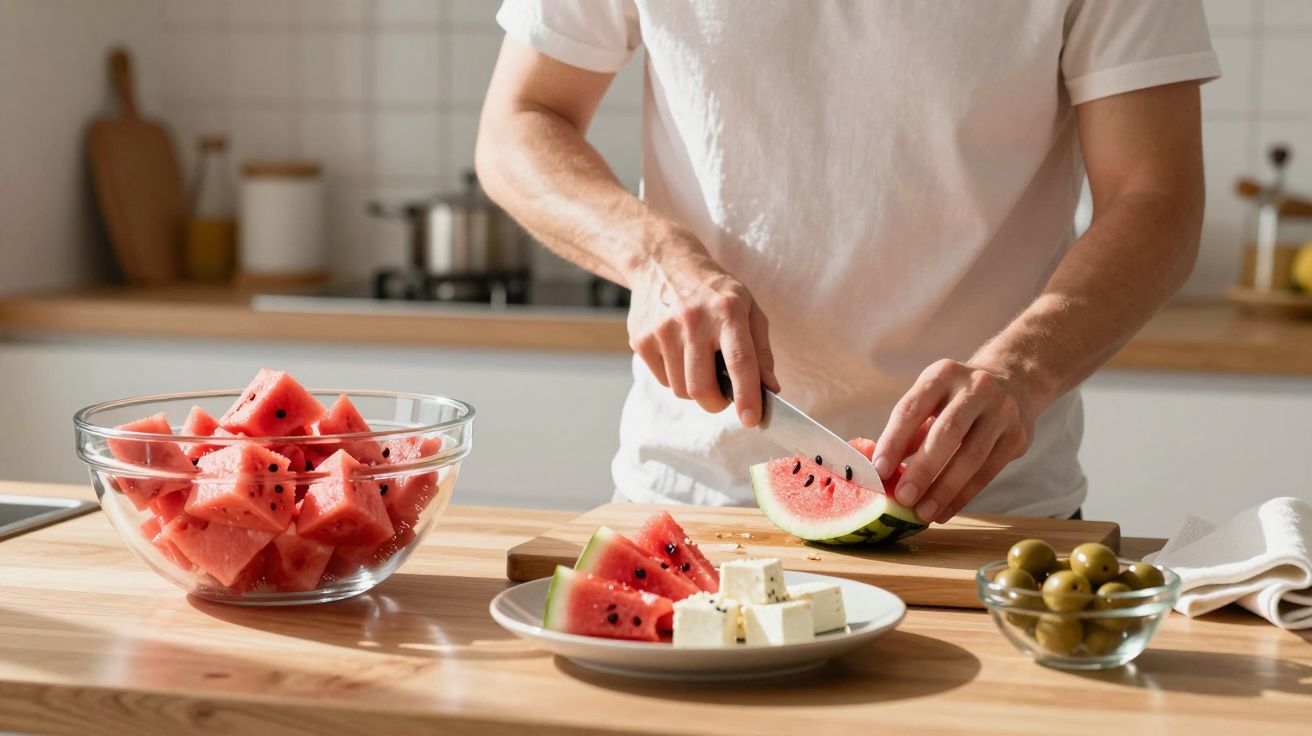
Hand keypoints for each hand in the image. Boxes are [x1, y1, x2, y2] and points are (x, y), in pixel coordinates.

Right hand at [625, 237, 778, 425]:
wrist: (662, 261)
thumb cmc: (713, 290)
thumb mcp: (747, 307)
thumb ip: (761, 349)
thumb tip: (770, 388)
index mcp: (727, 310)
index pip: (740, 361)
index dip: (747, 395)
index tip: (751, 419)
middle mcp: (693, 320)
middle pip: (701, 388)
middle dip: (715, 404)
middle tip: (722, 398)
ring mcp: (662, 330)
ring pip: (680, 390)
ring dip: (694, 388)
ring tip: (699, 363)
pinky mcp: (640, 339)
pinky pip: (663, 380)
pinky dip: (675, 377)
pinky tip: (678, 352)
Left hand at [873, 359, 1037, 523]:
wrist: (1013, 382)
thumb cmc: (955, 399)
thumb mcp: (931, 400)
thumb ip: (908, 430)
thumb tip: (879, 469)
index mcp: (943, 374)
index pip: (913, 408)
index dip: (894, 441)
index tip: (878, 471)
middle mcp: (976, 388)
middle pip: (947, 433)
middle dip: (923, 469)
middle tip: (903, 498)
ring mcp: (1002, 411)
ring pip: (971, 457)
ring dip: (944, 490)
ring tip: (923, 513)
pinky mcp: (1018, 436)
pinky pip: (988, 472)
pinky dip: (963, 496)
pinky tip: (944, 511)